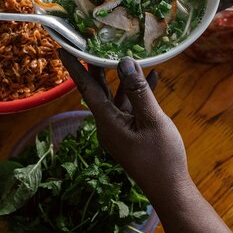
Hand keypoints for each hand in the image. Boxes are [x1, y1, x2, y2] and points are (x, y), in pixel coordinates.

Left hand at [58, 50, 189, 197]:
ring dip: (123, 78)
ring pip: (117, 97)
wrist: (170, 190)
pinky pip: (130, 108)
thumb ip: (138, 91)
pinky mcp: (130, 134)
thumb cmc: (161, 157)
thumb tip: (124, 62)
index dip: (74, 67)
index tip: (63, 48)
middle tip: (95, 43)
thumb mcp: (152, 119)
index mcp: (107, 121)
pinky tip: (152, 78)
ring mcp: (119, 130)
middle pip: (99, 89)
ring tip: (128, 54)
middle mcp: (108, 125)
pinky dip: (138, 93)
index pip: (86, 88)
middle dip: (98, 66)